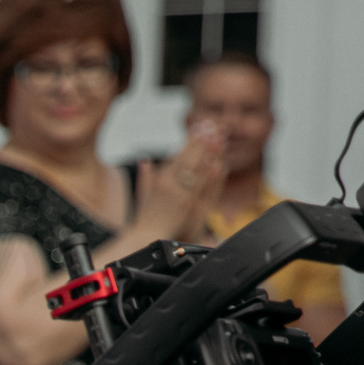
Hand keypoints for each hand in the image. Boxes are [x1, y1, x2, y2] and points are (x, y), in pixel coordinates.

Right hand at [135, 120, 223, 241]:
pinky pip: (205, 188)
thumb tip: (144, 160)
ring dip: (211, 153)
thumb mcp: (141, 193)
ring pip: (200, 169)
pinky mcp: (189, 207)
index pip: (179, 153)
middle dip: (204, 140)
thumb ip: (145, 176)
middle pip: (191, 157)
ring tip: (221, 139)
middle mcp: (170, 184)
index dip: (192, 139)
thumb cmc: (144, 218)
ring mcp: (181, 195)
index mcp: (160, 179)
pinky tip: (220, 165)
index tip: (201, 126)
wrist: (145, 238)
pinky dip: (213, 175)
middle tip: (215, 126)